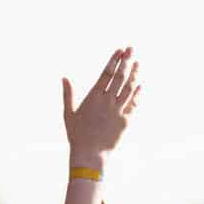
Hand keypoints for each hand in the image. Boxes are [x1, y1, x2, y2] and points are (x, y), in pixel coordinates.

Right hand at [63, 48, 139, 165]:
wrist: (90, 154)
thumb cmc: (77, 135)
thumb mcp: (69, 114)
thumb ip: (68, 94)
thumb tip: (64, 78)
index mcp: (93, 97)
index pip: (106, 74)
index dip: (114, 61)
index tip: (119, 51)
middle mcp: (107, 102)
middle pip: (119, 77)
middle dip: (126, 61)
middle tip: (131, 49)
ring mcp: (118, 111)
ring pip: (128, 88)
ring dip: (134, 74)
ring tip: (137, 63)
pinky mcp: (125, 121)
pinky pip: (133, 104)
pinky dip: (137, 93)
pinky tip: (139, 84)